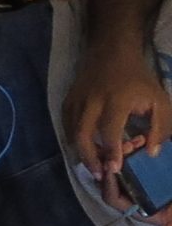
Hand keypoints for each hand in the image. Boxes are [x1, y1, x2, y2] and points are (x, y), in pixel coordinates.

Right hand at [62, 42, 171, 187]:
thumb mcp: (159, 101)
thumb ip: (158, 128)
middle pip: (83, 134)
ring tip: (92, 164)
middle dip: (89, 157)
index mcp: (116, 100)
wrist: (112, 52)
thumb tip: (151, 153)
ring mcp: (77, 100)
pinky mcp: (68, 99)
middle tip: (98, 173)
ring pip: (71, 131)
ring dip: (80, 150)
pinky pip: (66, 124)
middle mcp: (92, 101)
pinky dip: (72, 139)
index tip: (114, 169)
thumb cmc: (139, 79)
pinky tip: (82, 147)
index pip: (110, 131)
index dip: (112, 151)